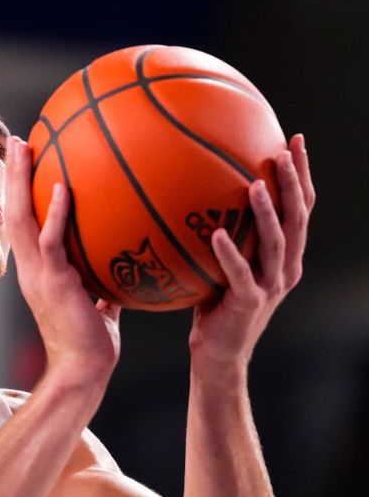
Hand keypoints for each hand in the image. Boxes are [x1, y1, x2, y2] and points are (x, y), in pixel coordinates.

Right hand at [4, 136, 120, 384]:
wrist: (83, 369)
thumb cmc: (90, 341)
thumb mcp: (97, 302)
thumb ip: (102, 281)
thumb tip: (123, 262)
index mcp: (37, 271)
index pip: (25, 223)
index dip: (22, 192)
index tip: (27, 162)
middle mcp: (30, 268)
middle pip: (13, 211)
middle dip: (13, 175)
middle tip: (17, 140)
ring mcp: (37, 274)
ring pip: (20, 219)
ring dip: (20, 182)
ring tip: (23, 147)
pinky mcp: (53, 282)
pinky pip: (49, 241)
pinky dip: (53, 214)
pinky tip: (60, 187)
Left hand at [188, 133, 314, 373]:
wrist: (218, 355)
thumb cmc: (214, 307)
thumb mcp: (222, 267)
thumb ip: (223, 236)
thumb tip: (194, 196)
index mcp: (283, 257)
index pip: (301, 208)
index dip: (302, 175)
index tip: (294, 140)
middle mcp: (284, 268)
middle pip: (298, 218)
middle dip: (294, 182)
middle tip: (284, 150)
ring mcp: (269, 286)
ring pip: (277, 242)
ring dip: (268, 211)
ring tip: (255, 182)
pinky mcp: (248, 303)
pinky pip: (239, 273)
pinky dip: (229, 253)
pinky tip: (216, 234)